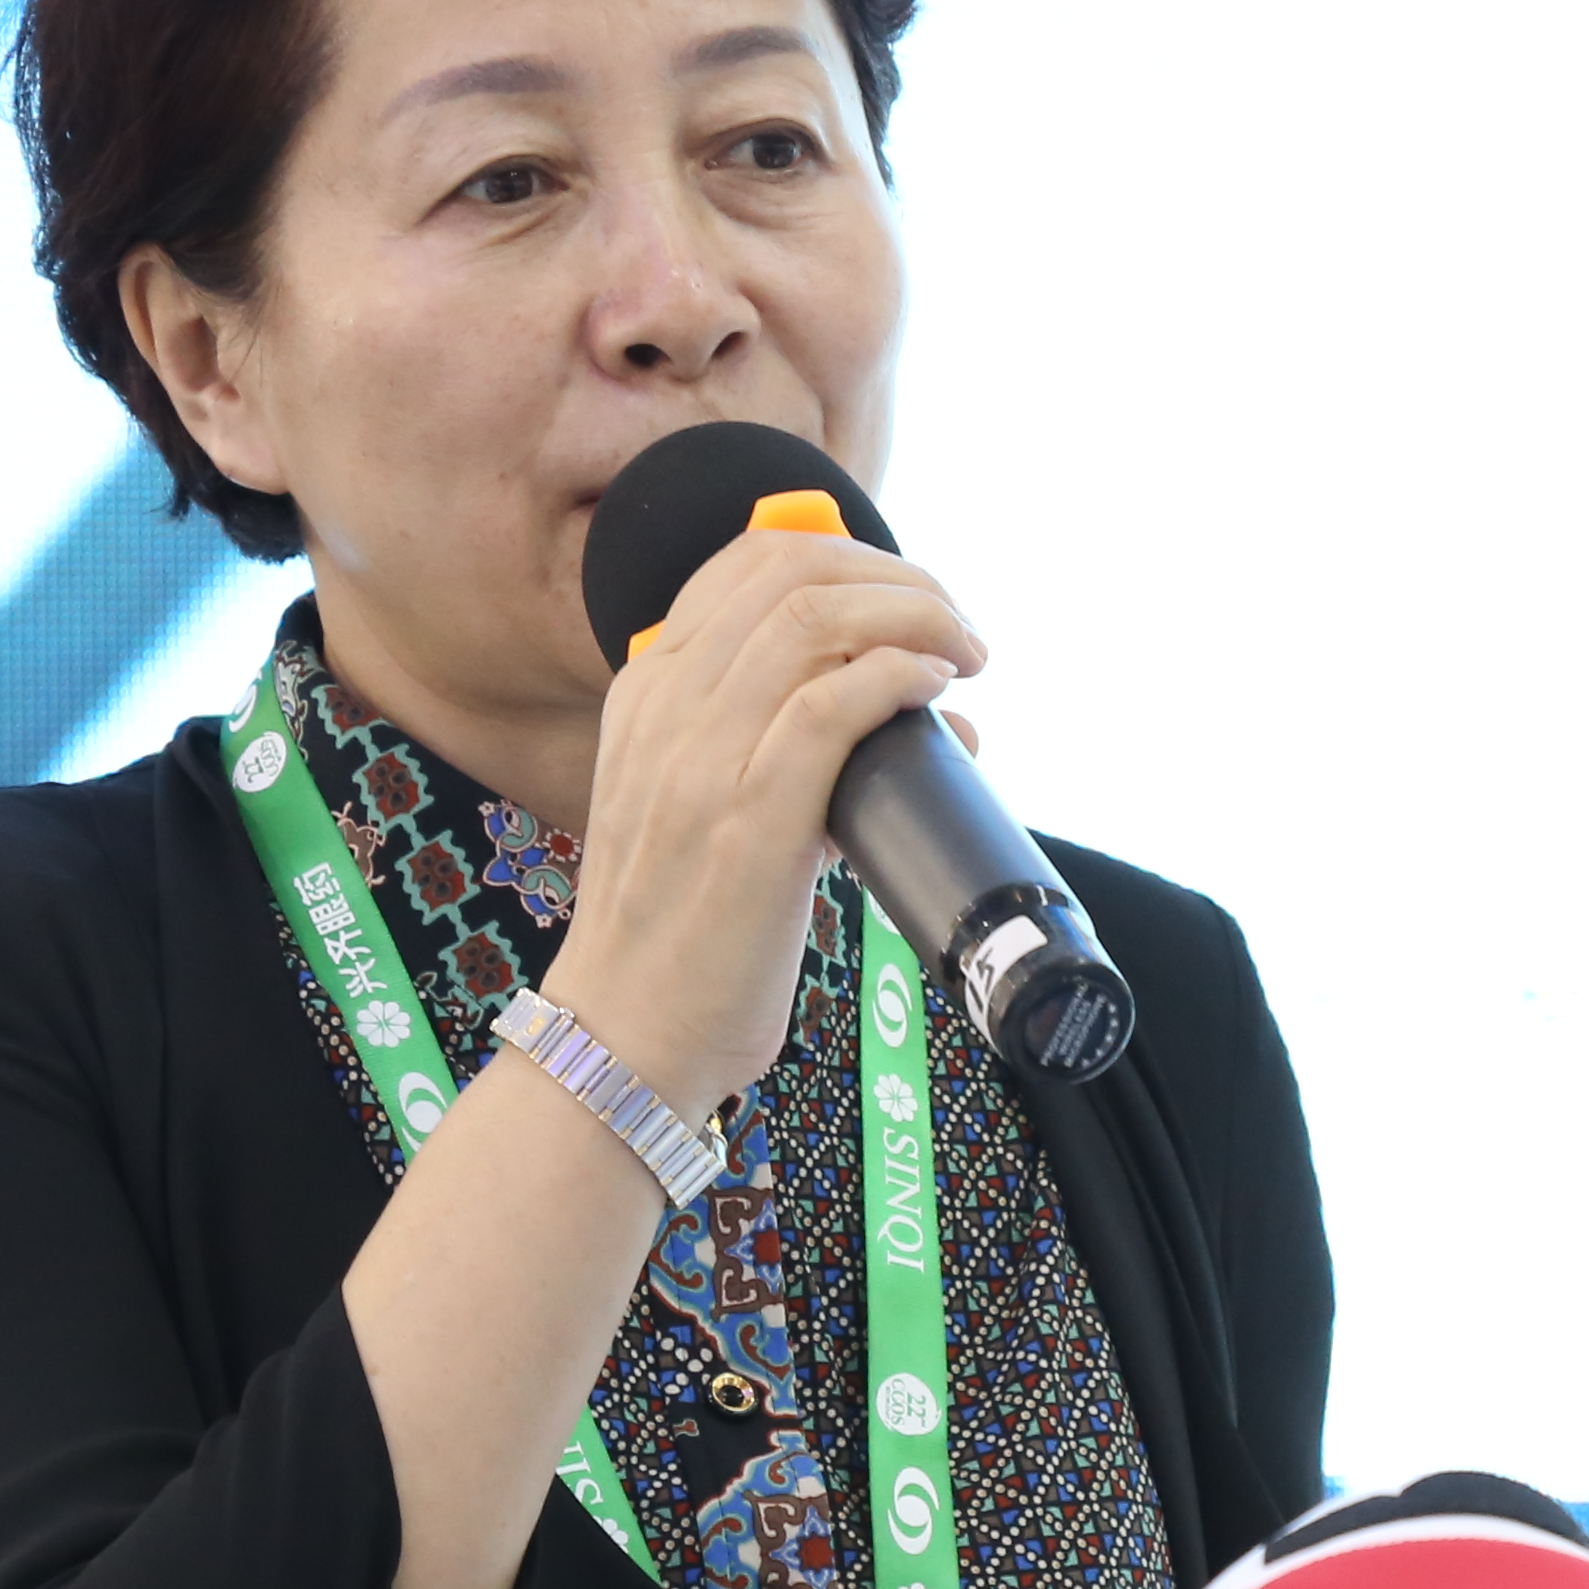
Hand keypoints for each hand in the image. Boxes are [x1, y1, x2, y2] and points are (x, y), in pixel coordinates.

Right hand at [538, 519, 980, 1112]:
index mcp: (646, 693)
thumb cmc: (681, 934)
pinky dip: (897, 677)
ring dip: (914, 617)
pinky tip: (934, 691)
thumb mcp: (696, 805)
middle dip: (897, 577)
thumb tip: (921, 709)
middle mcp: (665, 707)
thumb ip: (782, 747)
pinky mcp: (749, 820)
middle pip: (790, 572)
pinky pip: (831, 706)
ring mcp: (701, 760)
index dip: (846, 554)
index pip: (744, 563)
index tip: (907, 596)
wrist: (624, 1034)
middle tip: (956, 627)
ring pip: (814, 620)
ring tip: (964, 652)